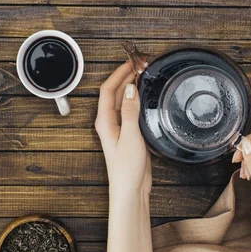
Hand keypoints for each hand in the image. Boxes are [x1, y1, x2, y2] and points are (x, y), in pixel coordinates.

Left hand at [95, 62, 151, 195]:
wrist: (130, 190)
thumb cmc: (126, 168)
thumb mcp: (130, 136)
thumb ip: (130, 112)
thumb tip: (130, 88)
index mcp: (104, 121)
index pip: (108, 89)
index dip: (119, 73)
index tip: (131, 62)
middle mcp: (109, 121)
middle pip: (115, 92)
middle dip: (126, 75)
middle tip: (141, 64)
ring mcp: (118, 127)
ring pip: (123, 99)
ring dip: (132, 85)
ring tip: (144, 73)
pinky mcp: (128, 133)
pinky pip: (130, 109)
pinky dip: (137, 98)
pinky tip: (146, 95)